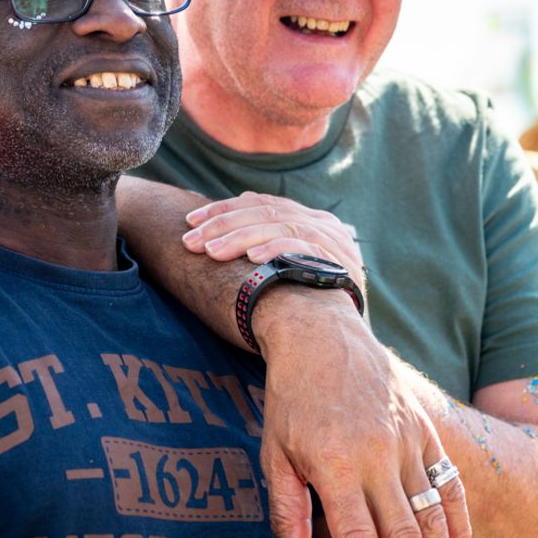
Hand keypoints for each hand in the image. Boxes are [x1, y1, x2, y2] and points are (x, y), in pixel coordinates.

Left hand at [183, 191, 364, 287]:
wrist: (348, 334)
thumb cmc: (307, 301)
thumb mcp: (286, 265)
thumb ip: (264, 242)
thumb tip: (223, 222)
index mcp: (308, 217)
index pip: (260, 203)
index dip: (222, 209)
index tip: (189, 221)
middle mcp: (322, 223)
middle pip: (265, 211)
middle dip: (222, 224)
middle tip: (190, 241)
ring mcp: (333, 240)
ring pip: (280, 225)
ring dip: (241, 237)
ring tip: (211, 251)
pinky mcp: (341, 261)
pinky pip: (304, 246)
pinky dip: (276, 248)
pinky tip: (252, 258)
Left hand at [252, 288, 472, 537]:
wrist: (322, 337)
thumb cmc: (292, 399)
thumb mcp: (275, 452)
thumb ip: (287, 510)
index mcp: (335, 465)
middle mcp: (377, 457)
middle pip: (405, 536)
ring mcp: (407, 444)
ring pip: (434, 516)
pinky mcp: (426, 433)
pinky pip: (450, 486)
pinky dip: (457, 524)